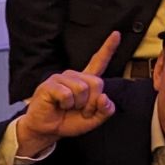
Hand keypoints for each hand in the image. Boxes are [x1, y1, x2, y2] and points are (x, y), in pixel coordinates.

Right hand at [17, 32, 119, 152]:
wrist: (47, 129)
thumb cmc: (68, 121)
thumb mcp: (93, 120)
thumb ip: (105, 110)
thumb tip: (104, 98)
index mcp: (86, 81)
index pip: (99, 62)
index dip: (109, 48)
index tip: (116, 34)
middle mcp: (74, 76)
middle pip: (97, 82)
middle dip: (93, 102)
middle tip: (82, 111)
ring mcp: (61, 78)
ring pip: (82, 89)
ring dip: (79, 105)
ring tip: (69, 108)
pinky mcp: (50, 84)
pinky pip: (67, 94)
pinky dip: (66, 105)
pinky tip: (59, 105)